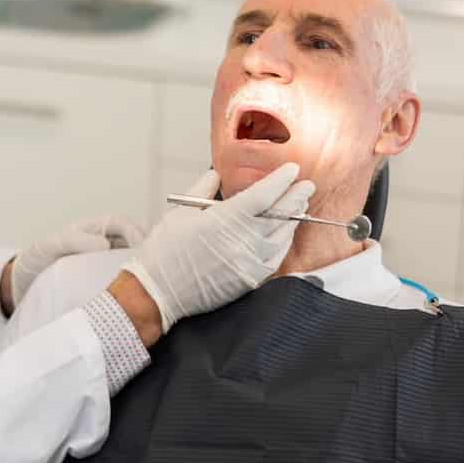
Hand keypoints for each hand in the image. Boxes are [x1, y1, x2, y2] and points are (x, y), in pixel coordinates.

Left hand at [2, 215, 145, 314]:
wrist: (21, 286)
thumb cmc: (35, 260)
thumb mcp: (51, 246)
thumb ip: (75, 241)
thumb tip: (105, 244)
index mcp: (94, 230)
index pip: (123, 225)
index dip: (136, 234)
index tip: (142, 250)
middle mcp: (104, 244)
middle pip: (134, 244)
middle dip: (146, 254)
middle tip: (152, 270)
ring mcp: (105, 264)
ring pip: (132, 263)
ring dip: (141, 272)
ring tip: (147, 286)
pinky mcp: (104, 284)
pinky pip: (123, 282)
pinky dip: (131, 288)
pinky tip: (132, 299)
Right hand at [120, 163, 314, 333]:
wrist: (158, 292)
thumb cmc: (165, 252)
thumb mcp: (180, 213)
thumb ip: (203, 190)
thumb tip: (217, 174)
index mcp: (224, 221)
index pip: (264, 196)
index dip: (281, 180)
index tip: (292, 170)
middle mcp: (242, 242)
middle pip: (280, 215)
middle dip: (296, 197)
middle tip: (306, 185)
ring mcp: (249, 263)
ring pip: (282, 237)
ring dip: (293, 219)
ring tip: (298, 205)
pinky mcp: (249, 280)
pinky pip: (275, 258)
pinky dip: (283, 243)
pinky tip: (285, 233)